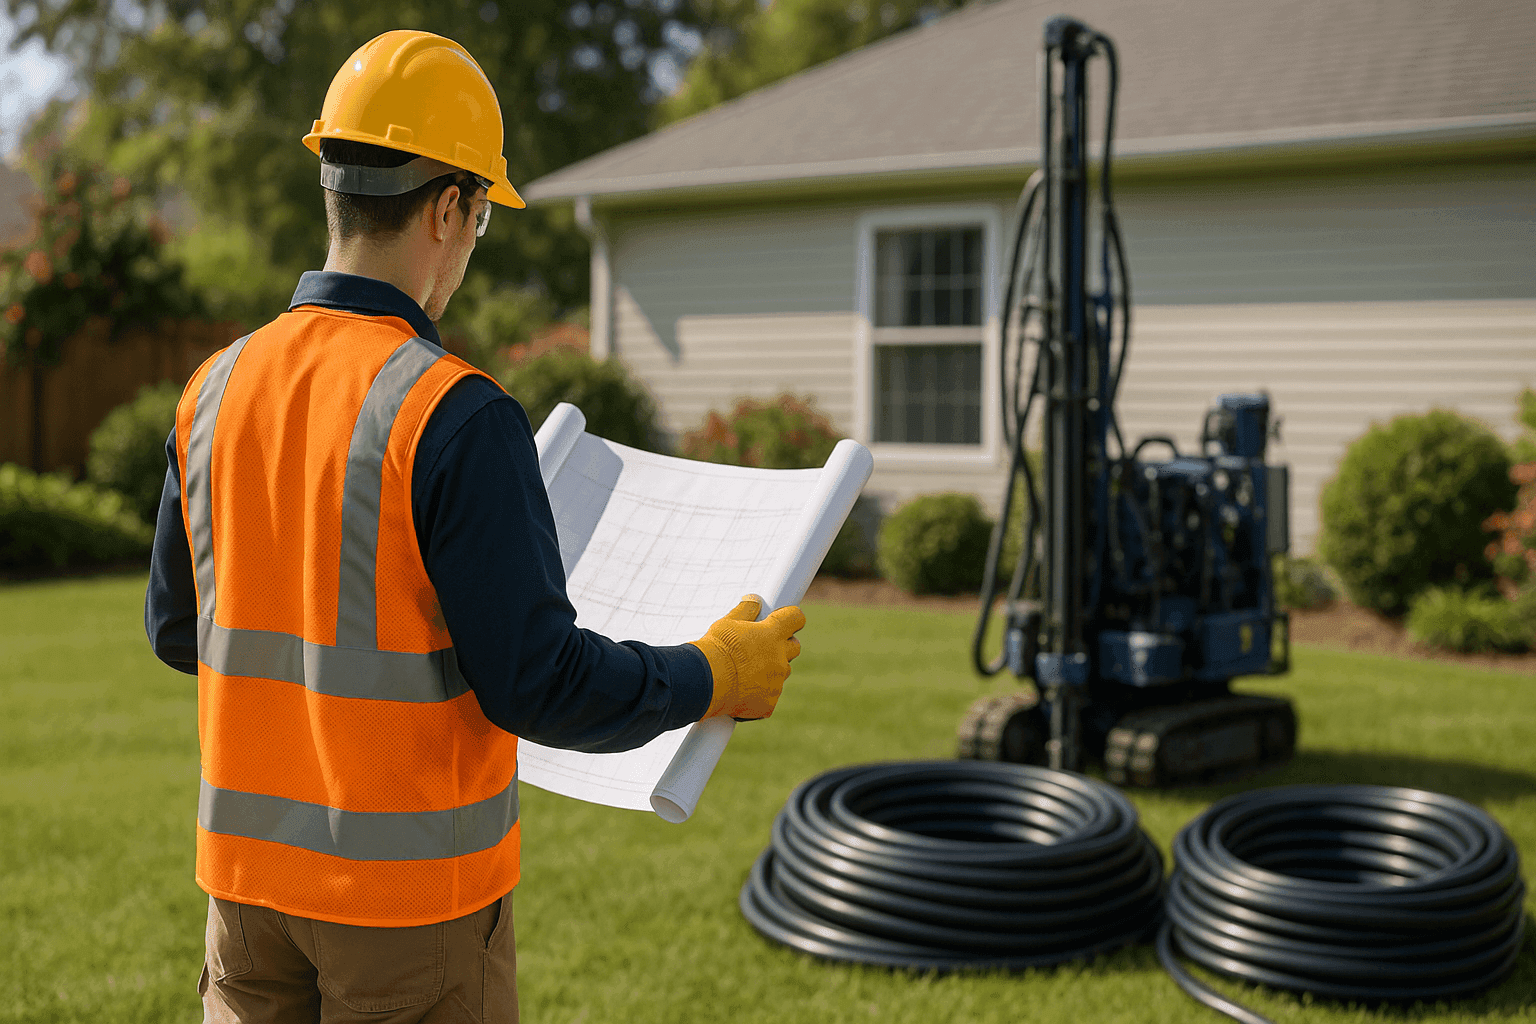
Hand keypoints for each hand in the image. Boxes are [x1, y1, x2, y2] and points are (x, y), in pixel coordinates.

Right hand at [689, 594, 805, 719]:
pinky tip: (742, 691)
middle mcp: (780, 657)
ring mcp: (776, 681)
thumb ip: (745, 610)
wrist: (705, 682)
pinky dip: (760, 694)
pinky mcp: (770, 703)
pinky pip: (770, 696)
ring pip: (782, 672)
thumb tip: (754, 600)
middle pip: (794, 646)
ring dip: (771, 670)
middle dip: (783, 645)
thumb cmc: (715, 649)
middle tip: (763, 647)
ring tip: (747, 671)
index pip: (796, 617)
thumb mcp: (727, 623)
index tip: (785, 619)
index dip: (791, 617)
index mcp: (772, 633)